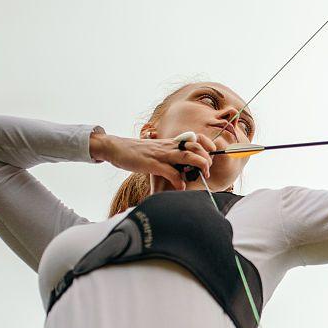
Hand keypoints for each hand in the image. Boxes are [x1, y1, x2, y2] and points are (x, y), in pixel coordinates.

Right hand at [90, 132, 214, 190]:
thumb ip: (168, 156)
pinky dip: (178, 180)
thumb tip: (179, 167)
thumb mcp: (157, 150)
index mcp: (171, 143)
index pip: (194, 140)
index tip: (211, 156)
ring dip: (199, 166)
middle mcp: (169, 146)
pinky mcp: (152, 164)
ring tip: (203, 175)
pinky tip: (181, 187)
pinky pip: (170, 171)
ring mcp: (161, 154)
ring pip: (187, 157)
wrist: (116, 147)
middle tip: (208, 171)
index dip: (206, 146)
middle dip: (206, 159)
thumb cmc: (137, 152)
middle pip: (195, 148)